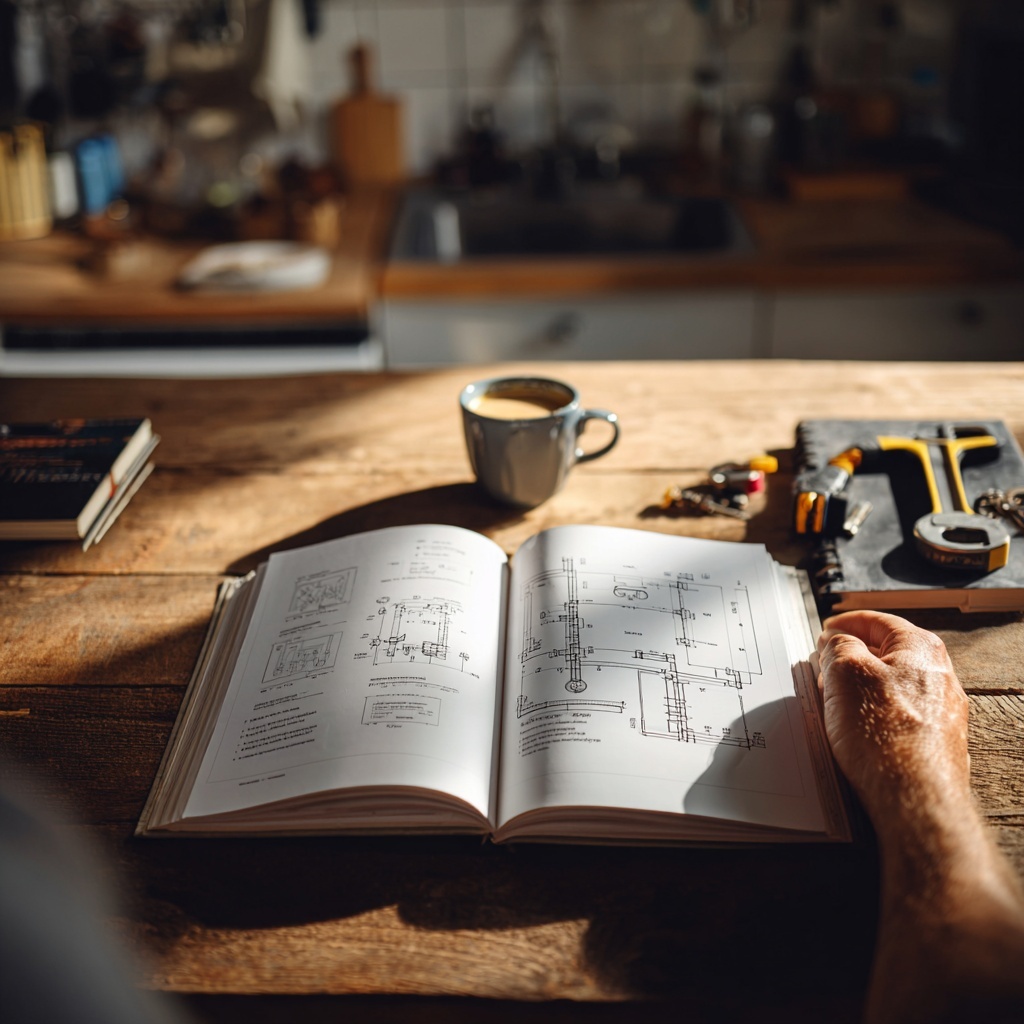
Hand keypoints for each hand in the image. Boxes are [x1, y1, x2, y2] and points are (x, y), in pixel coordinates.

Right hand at [816, 610, 969, 822]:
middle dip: (850, 658)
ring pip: (890, 686)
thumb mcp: (844, 671)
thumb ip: (837, 646)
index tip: (826, 631)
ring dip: (859, 689)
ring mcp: (940, 712)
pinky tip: (855, 731)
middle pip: (886, 654)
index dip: (845, 623)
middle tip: (823, 667)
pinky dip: (873, 715)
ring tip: (833, 702)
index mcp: (921, 649)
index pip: (878, 621)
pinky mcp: (935, 742)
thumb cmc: (885, 736)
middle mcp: (938, 676)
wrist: (914, 797)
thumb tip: (836, 641)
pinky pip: (897, 716)